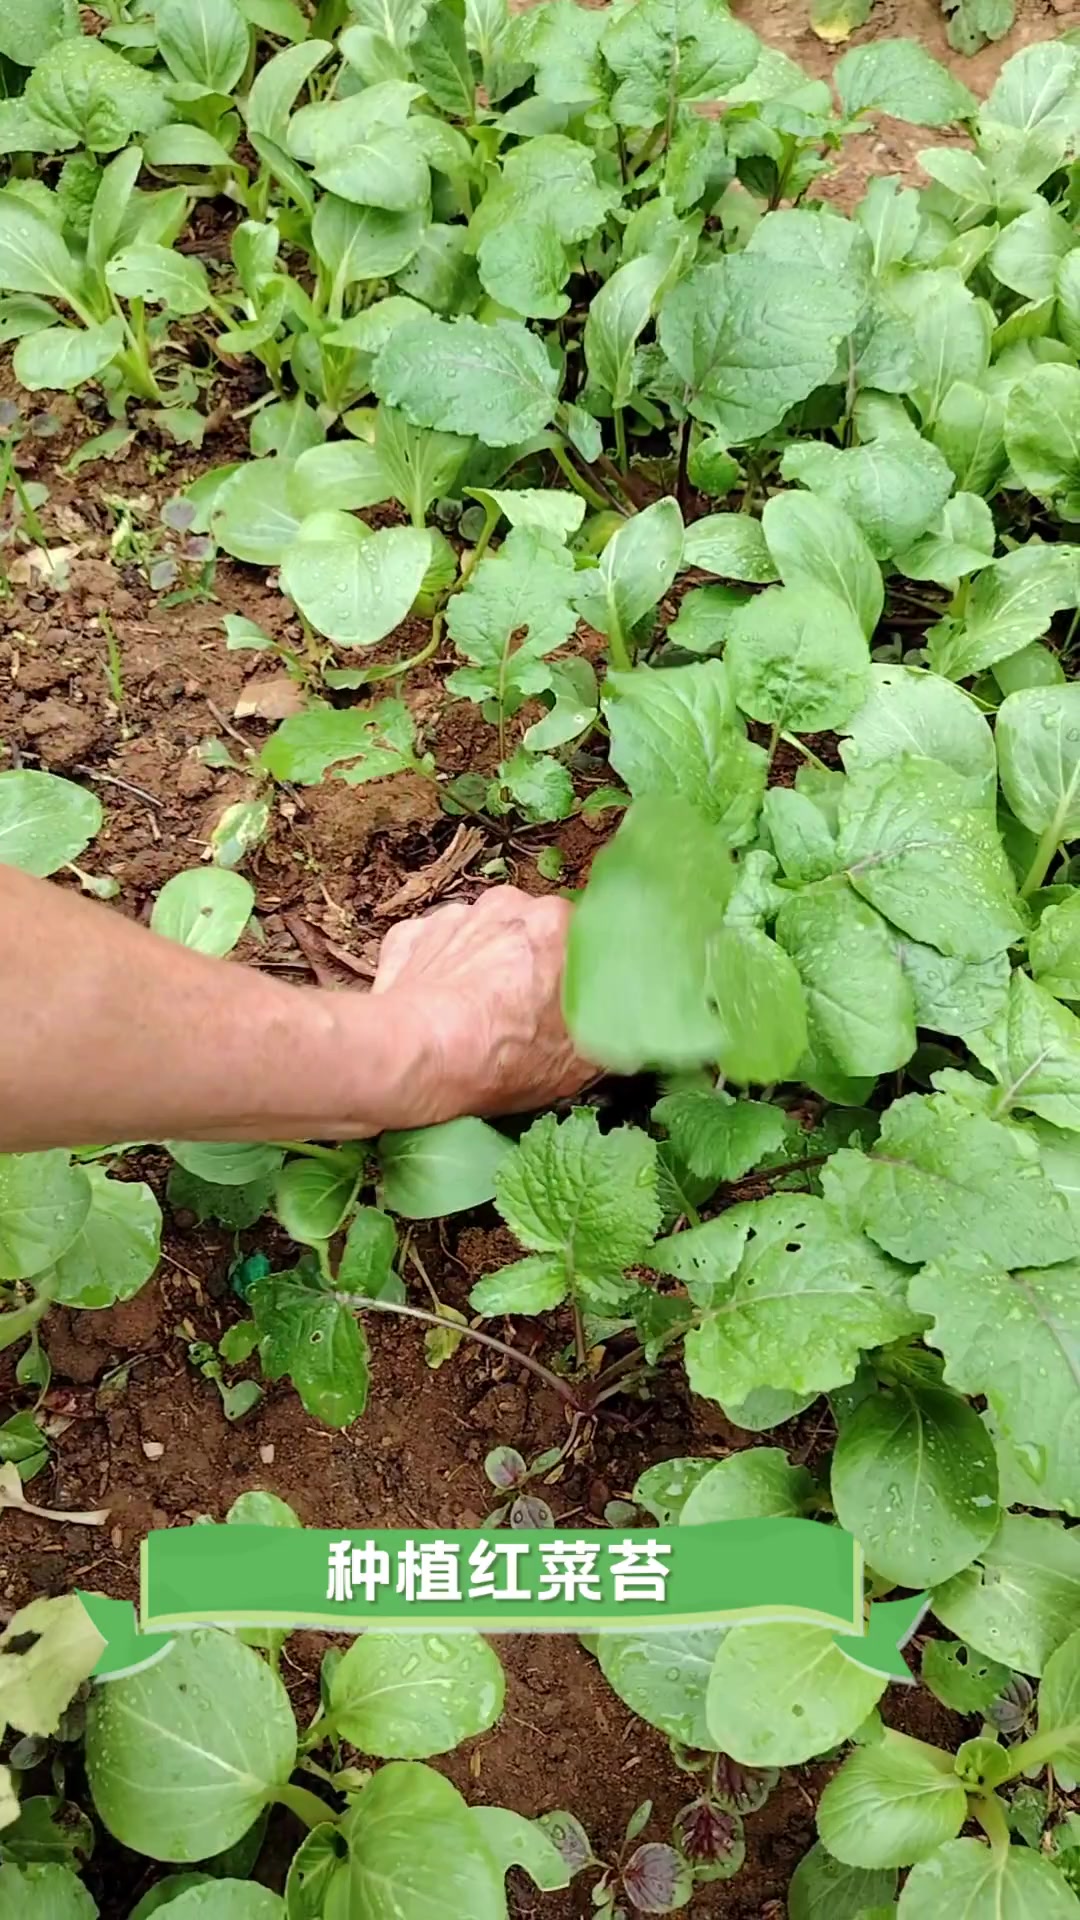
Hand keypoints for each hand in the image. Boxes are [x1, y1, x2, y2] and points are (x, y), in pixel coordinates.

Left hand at [370, 886, 594, 1125]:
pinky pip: (435, 947)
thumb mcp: (580, 1064)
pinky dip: (438, 970)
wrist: (412, 1057)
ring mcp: (455, 915)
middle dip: (529, 963)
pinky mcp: (410, 933)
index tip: (570, 1002)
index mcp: (557, 924)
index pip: (584, 938)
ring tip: (474, 1012)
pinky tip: (437, 1006)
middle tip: (524, 1012)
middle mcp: (508, 904)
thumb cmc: (500, 1057)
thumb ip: (607, 1032)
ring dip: (482, 963)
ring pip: (481, 936)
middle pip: (530, 932)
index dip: (576, 972)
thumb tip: (615, 1029)